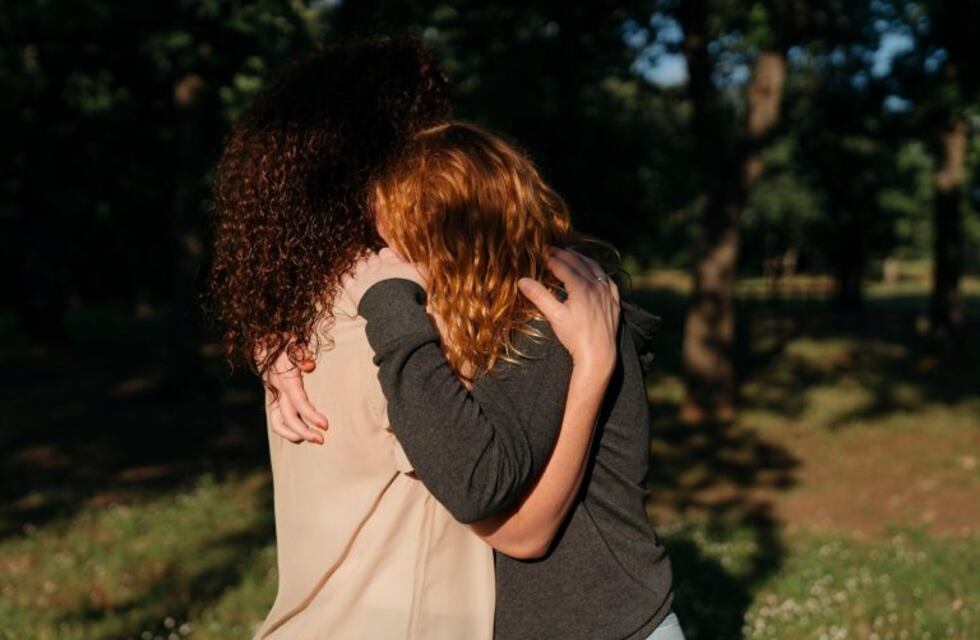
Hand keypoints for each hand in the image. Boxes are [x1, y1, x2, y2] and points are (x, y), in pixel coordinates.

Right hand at [264, 341, 327, 443]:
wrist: (264, 339)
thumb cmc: (283, 340)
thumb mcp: (292, 340)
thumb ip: (300, 352)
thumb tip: (309, 365)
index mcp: (284, 377)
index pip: (298, 401)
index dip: (311, 415)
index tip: (325, 425)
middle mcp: (277, 389)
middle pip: (287, 417)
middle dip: (304, 432)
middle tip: (322, 440)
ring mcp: (273, 395)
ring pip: (277, 422)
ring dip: (294, 434)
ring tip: (313, 439)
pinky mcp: (273, 397)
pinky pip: (277, 418)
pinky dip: (288, 429)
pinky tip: (302, 433)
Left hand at [342, 248, 427, 306]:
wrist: (395, 306)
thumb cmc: (411, 290)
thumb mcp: (422, 275)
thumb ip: (418, 266)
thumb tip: (416, 264)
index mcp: (391, 261)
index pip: (386, 252)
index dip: (386, 255)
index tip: (388, 259)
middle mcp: (376, 266)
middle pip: (372, 258)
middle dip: (373, 261)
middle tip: (376, 266)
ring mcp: (364, 276)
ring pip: (359, 265)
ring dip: (361, 266)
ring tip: (363, 270)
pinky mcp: (354, 289)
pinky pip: (346, 279)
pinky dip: (345, 276)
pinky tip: (345, 276)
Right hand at [518, 248, 620, 376]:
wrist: (599, 355)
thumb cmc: (575, 337)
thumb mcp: (555, 316)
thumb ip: (539, 296)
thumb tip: (522, 280)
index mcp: (581, 287)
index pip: (563, 266)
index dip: (551, 258)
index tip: (541, 253)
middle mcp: (596, 285)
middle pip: (579, 263)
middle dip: (564, 254)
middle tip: (552, 249)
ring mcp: (607, 293)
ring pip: (595, 268)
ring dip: (582, 259)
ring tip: (571, 253)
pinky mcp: (614, 301)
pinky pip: (607, 279)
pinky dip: (598, 271)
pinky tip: (594, 271)